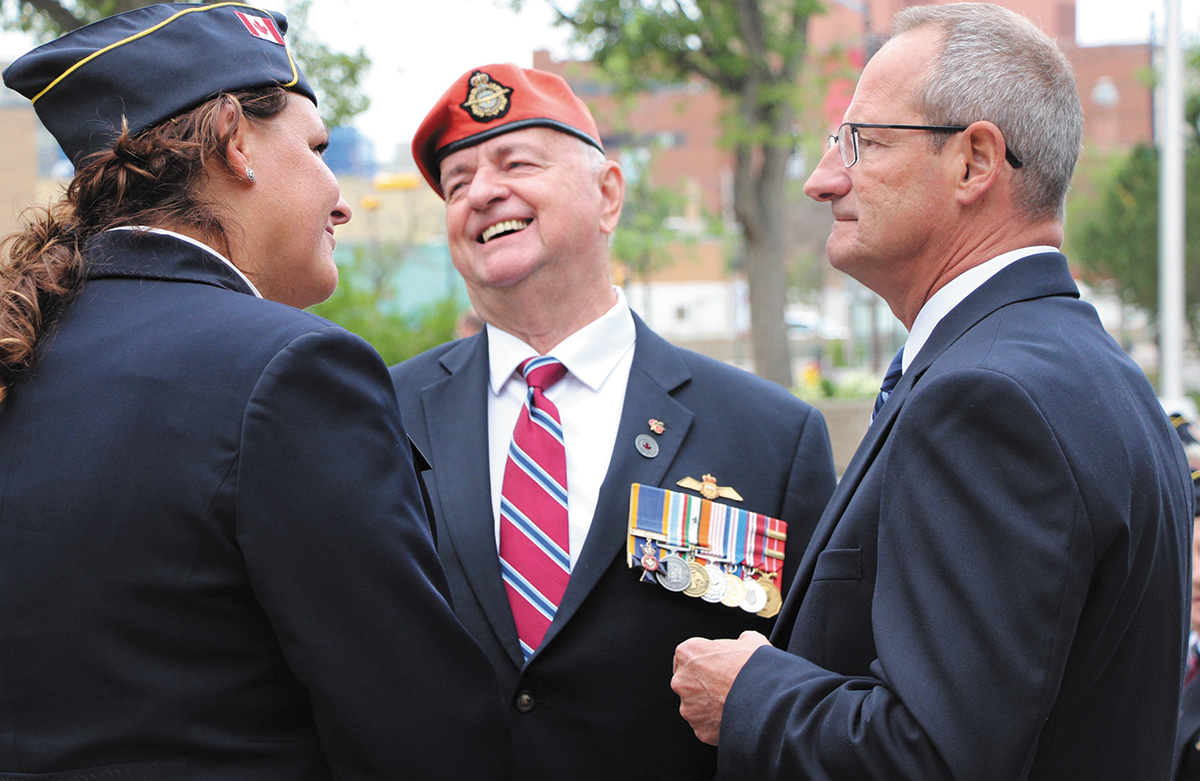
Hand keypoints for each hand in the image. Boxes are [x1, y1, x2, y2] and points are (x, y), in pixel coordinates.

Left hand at [671, 630, 770, 744]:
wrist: (767, 701)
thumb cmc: (756, 669)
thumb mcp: (751, 641)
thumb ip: (739, 640)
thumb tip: (744, 642)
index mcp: (688, 653)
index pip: (688, 655)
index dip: (705, 660)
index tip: (716, 665)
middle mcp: (681, 680)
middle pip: (688, 681)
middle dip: (705, 684)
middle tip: (727, 685)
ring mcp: (688, 707)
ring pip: (696, 705)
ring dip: (710, 705)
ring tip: (733, 702)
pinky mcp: (698, 729)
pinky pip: (705, 725)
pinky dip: (717, 723)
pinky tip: (734, 716)